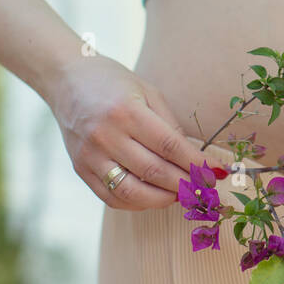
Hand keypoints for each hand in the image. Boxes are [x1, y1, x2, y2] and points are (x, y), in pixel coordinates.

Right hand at [45, 55, 204, 209]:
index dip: (197, 164)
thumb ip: (170, 125)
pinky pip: (111, 197)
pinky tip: (154, 197)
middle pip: (154, 172)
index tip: (217, 173)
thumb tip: (194, 159)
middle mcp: (106, 135)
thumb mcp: (148, 92)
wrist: (66, 80)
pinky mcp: (80, 169)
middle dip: (186, 185)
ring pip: (132, 191)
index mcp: (127, 111)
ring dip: (163, 199)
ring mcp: (90, 155)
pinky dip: (137, 203)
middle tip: (205, 189)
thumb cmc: (113, 83)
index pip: (170, 147)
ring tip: (181, 195)